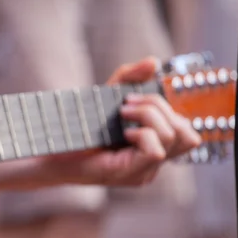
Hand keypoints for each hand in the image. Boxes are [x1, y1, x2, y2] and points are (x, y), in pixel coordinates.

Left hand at [44, 57, 200, 186]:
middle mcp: (152, 165)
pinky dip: (142, 133)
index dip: (167, 109)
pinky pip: (155, 151)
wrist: (49, 148)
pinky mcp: (129, 174)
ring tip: (122, 116)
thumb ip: (129, 78)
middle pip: (187, 135)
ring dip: (150, 116)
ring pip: (173, 138)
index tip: (131, 99)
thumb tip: (153, 62)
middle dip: (159, 108)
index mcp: (152, 148)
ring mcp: (143, 172)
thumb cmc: (77, 127)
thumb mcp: (106, 96)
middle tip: (126, 106)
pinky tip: (122, 132)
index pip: (187, 133)